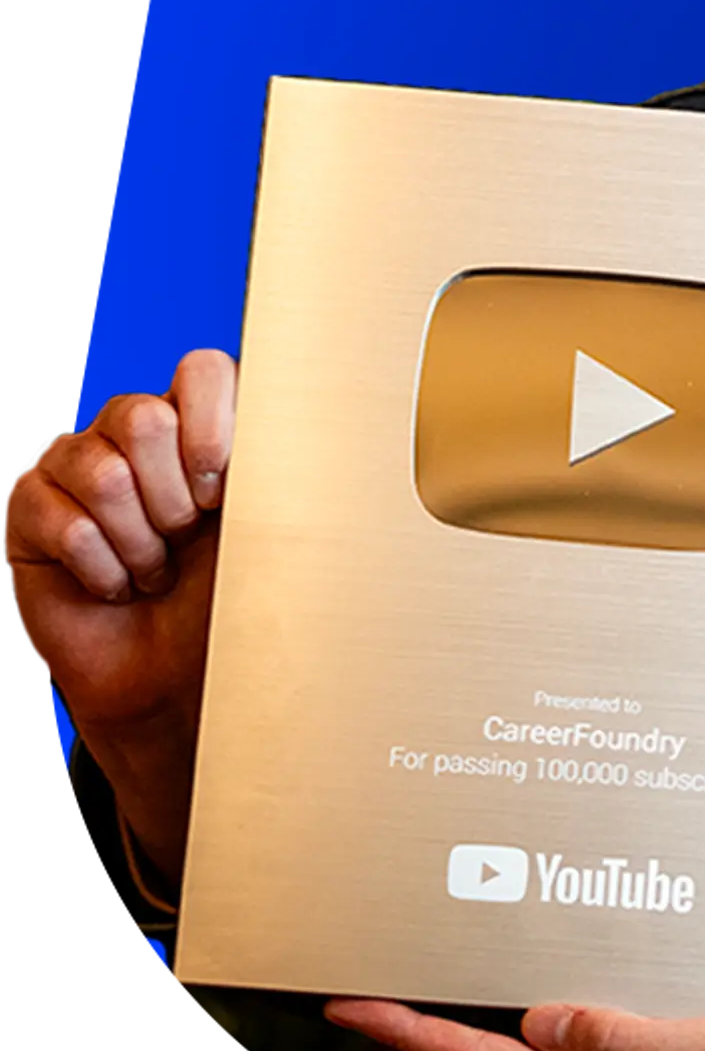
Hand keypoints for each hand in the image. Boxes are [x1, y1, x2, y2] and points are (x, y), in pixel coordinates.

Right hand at [3, 349, 235, 882]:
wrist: (180, 680)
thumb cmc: (235, 601)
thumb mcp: (275, 528)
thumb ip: (285, 465)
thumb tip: (327, 410)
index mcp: (206, 422)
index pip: (201, 370)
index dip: (211, 425)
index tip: (223, 490)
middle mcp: (141, 432)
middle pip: (142, 417)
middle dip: (173, 500)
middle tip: (185, 540)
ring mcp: (80, 464)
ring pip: (102, 470)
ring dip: (139, 541)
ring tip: (155, 568)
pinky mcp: (32, 507)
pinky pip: (60, 520)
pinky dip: (100, 567)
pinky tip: (115, 584)